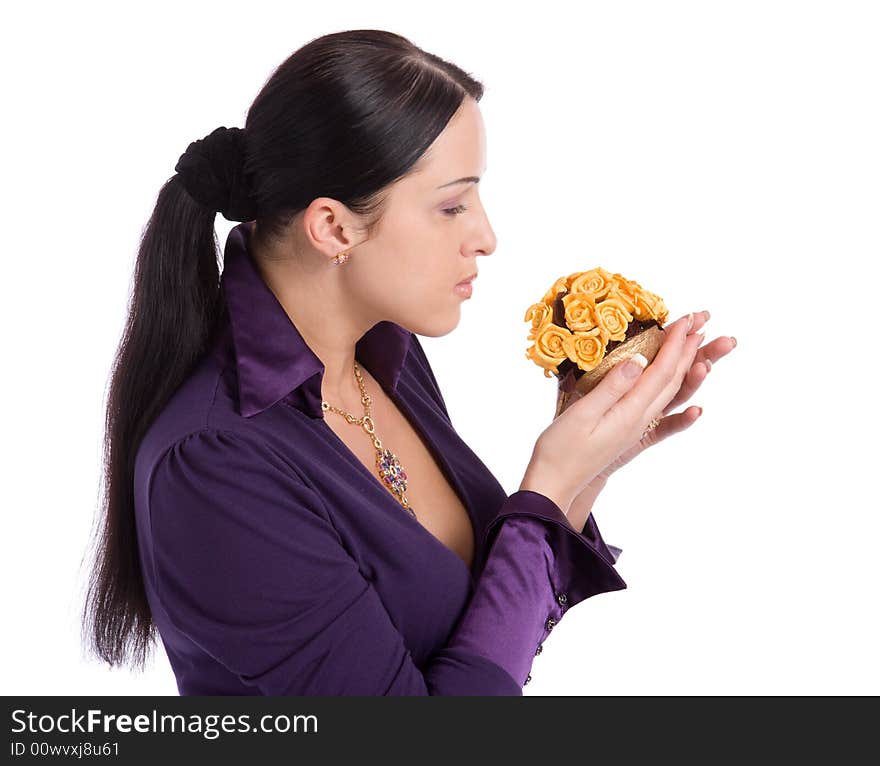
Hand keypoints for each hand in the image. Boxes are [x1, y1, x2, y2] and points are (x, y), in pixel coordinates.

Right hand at [563, 310, 736, 531]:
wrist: (555, 483)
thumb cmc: (561, 449)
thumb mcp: (583, 413)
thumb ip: (612, 387)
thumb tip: (639, 361)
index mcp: (630, 412)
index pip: (661, 371)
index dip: (675, 344)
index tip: (685, 320)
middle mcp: (640, 420)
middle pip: (672, 380)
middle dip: (687, 349)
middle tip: (699, 323)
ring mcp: (636, 428)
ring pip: (669, 394)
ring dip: (685, 368)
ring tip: (698, 347)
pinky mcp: (628, 432)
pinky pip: (660, 411)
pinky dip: (677, 402)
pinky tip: (693, 406)